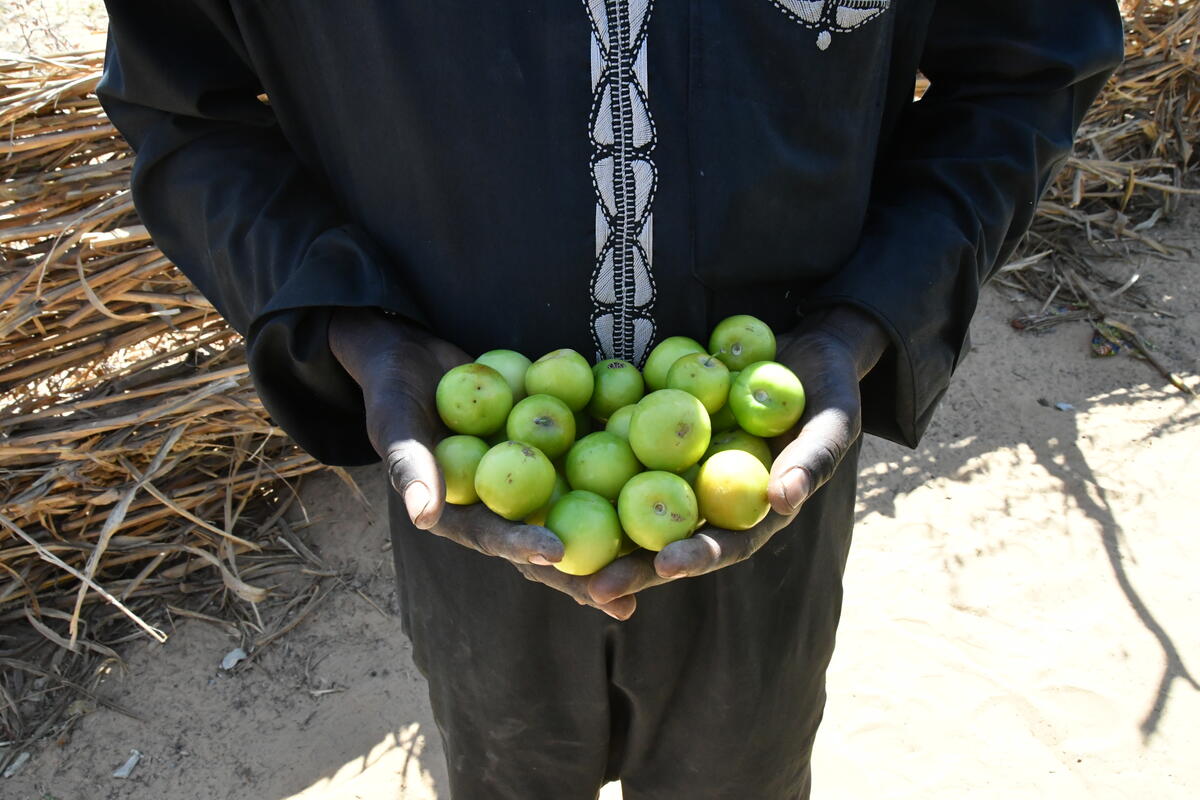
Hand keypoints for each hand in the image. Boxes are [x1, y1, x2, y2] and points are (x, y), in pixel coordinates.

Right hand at [328, 309, 636, 619]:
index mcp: (462, 512)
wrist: (412, 353)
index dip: (525, 548)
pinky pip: (586, 461)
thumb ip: (411, 466)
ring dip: (612, 536)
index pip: (496, 538)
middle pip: (545, 541)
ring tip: (658, 563)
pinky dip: (618, 471)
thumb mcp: (395, 422)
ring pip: (574, 511)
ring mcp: (528, 479)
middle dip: (582, 571)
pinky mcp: (550, 449)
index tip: (557, 554)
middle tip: (624, 593)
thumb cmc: (394, 390)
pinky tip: (663, 477)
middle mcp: (500, 504)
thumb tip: (423, 516)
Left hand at [588, 305, 889, 605]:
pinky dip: (594, 470)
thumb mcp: (833, 420)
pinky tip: (555, 476)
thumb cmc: (830, 387)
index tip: (665, 566)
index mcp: (756, 510)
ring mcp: (686, 472)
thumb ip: (812, 459)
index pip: (724, 545)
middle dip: (634, 568)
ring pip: (638, 508)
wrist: (806, 348)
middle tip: (593, 587)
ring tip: (559, 554)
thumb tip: (784, 500)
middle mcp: (715, 499)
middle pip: (670, 541)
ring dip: (601, 531)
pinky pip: (626, 456)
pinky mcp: (661, 439)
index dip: (695, 557)